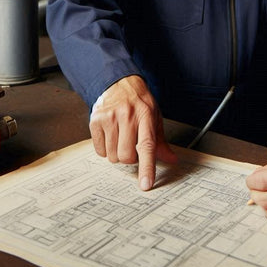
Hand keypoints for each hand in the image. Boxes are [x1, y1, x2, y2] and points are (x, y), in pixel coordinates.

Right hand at [89, 75, 177, 189]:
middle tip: (131, 146)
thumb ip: (161, 141)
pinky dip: (106, 149)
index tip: (146, 184)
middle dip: (130, 158)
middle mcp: (127, 116)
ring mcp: (109, 117)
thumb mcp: (155, 117)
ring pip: (112, 156)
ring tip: (121, 138)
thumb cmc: (139, 102)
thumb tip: (172, 160)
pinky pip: (100, 151)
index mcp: (145, 116)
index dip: (146, 167)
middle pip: (126, 156)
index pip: (147, 146)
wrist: (119, 82)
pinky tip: (110, 135)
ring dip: (117, 154)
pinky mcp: (95, 120)